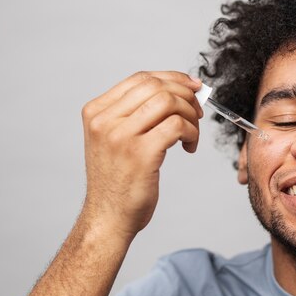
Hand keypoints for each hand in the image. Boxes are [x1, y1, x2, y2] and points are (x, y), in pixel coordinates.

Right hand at [80, 71, 202, 238]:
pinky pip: (177, 126)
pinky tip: (189, 146)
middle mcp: (104, 121)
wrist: (108, 217)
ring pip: (169, 102)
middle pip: (157, 86)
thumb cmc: (118, 180)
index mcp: (96, 112)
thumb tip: (178, 90)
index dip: (173, 78)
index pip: (141, 79)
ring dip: (190, 115)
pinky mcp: (140, 154)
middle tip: (198, 113)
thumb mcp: (115, 139)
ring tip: (191, 134)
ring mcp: (120, 136)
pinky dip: (191, 132)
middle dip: (186, 95)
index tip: (193, 86)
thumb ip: (136, 114)